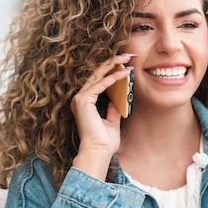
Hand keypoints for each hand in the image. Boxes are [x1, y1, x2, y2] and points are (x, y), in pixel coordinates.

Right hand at [70, 54, 133, 179]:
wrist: (98, 152)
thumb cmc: (104, 142)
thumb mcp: (112, 121)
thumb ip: (113, 109)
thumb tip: (118, 100)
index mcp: (85, 103)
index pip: (98, 81)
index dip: (111, 71)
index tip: (125, 64)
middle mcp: (80, 98)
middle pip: (97, 74)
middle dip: (112, 63)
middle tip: (127, 55)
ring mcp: (80, 98)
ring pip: (98, 75)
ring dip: (114, 66)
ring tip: (127, 58)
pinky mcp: (83, 100)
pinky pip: (101, 84)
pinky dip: (114, 78)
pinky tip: (125, 73)